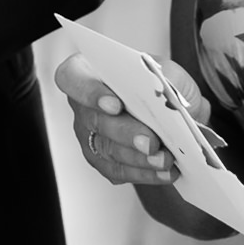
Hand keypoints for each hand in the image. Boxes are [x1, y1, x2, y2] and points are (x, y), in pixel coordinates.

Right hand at [53, 52, 178, 186]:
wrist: (171, 112)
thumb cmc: (158, 86)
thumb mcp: (166, 71)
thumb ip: (165, 78)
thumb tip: (168, 95)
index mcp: (88, 73)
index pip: (73, 79)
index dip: (90, 93)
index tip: (115, 104)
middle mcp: (83, 106)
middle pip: (95, 121)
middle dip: (126, 133)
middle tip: (151, 142)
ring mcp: (89, 136)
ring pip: (108, 150)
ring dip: (139, 158)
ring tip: (164, 159)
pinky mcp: (102, 161)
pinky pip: (118, 171)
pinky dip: (144, 172)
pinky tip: (164, 172)